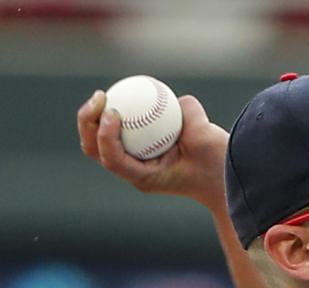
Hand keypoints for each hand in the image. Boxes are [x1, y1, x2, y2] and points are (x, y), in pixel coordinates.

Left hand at [77, 90, 228, 211]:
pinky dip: (115, 109)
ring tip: (101, 95)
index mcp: (143, 177)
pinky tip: (121, 89)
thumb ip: (192, 120)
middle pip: (95, 149)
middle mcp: (133, 169)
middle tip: (100, 98)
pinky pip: (117, 126)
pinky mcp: (137, 145)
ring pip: (99, 137)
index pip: (112, 159)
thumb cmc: (215, 164)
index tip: (114, 112)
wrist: (220, 176)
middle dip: (88, 123)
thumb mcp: (206, 143)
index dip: (105, 135)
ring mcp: (132, 158)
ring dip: (94, 116)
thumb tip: (176, 102)